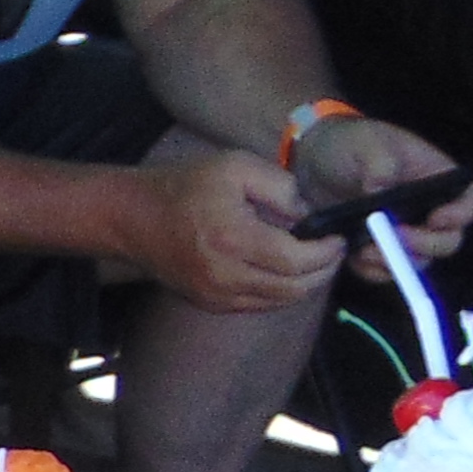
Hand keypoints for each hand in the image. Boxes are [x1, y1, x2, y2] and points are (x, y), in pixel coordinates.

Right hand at [129, 151, 339, 315]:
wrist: (134, 218)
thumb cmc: (185, 187)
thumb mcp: (235, 166)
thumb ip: (279, 186)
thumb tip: (308, 213)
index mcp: (234, 238)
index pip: (297, 260)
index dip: (326, 253)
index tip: (338, 238)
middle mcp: (226, 275)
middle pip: (294, 288)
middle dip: (322, 272)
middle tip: (333, 252)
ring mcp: (216, 295)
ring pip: (278, 302)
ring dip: (304, 284)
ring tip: (314, 261)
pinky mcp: (210, 303)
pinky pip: (258, 305)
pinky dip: (279, 291)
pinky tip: (285, 270)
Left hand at [287, 116, 472, 258]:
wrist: (312, 166)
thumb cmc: (348, 145)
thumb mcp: (363, 142)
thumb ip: (378, 160)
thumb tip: (381, 189)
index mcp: (436, 178)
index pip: (469, 201)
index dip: (461, 214)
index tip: (436, 218)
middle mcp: (428, 211)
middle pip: (448, 241)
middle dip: (426, 245)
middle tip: (397, 237)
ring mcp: (405, 234)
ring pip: (417, 262)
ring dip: (396, 261)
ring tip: (366, 248)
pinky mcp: (379, 252)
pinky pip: (386, 273)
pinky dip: (373, 270)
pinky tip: (354, 256)